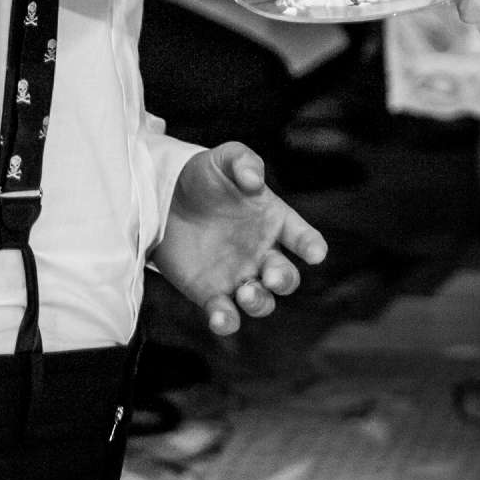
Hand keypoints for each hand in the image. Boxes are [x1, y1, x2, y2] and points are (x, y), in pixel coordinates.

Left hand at [153, 142, 327, 336]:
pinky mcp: (210, 293)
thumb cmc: (203, 176)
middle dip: (284, 280)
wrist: (163, 199)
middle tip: (270, 276)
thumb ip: (242, 161)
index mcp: (274, 221)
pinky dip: (227, 321)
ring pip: (262, 301)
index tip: (316, 253)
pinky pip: (226, 315)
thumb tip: (254, 179)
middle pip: (286, 276)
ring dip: (260, 302)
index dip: (312, 246)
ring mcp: (238, 276)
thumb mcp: (222, 158)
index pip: (302, 237)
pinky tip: (220, 317)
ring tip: (246, 292)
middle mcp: (262, 253)